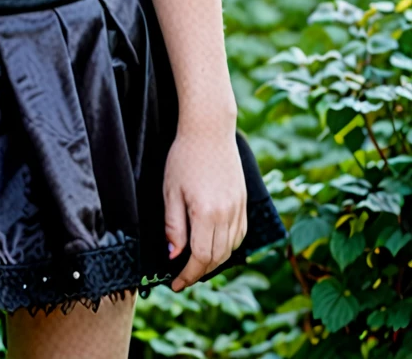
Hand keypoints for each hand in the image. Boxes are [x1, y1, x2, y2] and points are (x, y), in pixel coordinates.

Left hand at [163, 126, 246, 291]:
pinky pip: (239, 234)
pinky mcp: (243, 201)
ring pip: (230, 249)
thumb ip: (174, 226)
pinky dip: (228, 246)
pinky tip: (214, 244)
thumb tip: (174, 256)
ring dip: (214, 261)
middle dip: (199, 272)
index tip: (175, 284)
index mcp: (207, 213)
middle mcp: (227, 214)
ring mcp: (238, 207)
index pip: (200, 257)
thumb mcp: (170, 191)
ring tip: (195, 264)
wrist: (209, 129)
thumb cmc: (184, 156)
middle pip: (216, 257)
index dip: (187, 275)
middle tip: (181, 277)